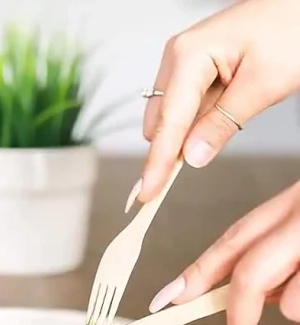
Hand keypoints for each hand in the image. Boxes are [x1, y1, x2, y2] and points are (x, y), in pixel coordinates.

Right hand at [130, 0, 299, 207]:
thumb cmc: (293, 26)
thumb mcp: (264, 83)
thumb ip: (223, 123)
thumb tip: (191, 157)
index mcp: (188, 57)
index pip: (168, 123)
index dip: (156, 163)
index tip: (146, 193)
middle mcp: (178, 58)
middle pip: (160, 122)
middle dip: (169, 149)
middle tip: (184, 172)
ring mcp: (185, 63)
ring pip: (172, 116)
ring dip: (187, 134)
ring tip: (229, 121)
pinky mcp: (196, 69)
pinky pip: (187, 107)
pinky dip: (198, 122)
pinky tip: (223, 115)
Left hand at [147, 182, 299, 324]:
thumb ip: (271, 254)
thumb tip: (246, 294)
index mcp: (288, 205)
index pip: (228, 244)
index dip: (194, 277)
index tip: (163, 302)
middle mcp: (299, 218)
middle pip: (247, 276)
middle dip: (236, 317)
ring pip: (286, 303)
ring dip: (291, 307)